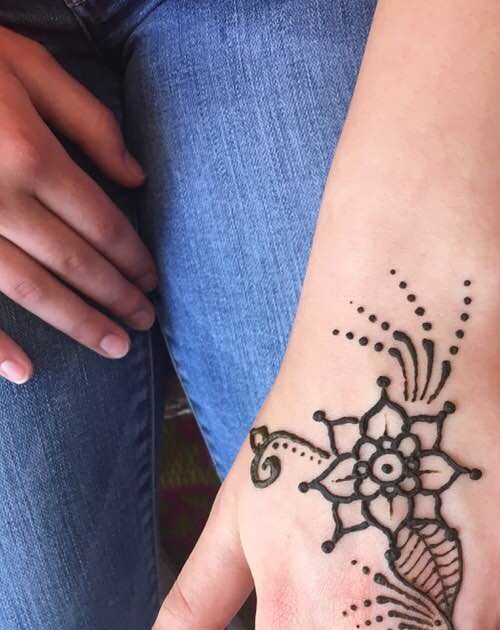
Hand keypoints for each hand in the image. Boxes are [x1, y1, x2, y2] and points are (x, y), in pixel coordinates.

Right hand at [0, 27, 156, 383]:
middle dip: (116, 297)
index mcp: (28, 151)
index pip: (100, 221)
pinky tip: (23, 371)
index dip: (133, 256)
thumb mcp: (27, 64)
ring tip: (114, 348)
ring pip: (29, 288)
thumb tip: (136, 175)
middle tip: (144, 323)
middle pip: (74, 261)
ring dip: (76, 322)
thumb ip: (86, 120)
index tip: (152, 281)